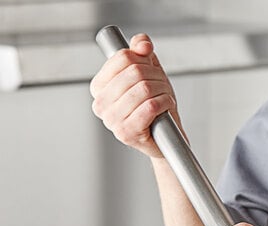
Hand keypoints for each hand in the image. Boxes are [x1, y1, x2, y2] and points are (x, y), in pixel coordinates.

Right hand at [90, 34, 180, 157]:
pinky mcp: (127, 133)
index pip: (122, 58)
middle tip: (163, 86)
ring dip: (163, 90)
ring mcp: (112, 120)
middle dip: (157, 76)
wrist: (166, 139)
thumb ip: (141, 51)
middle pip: (135, 72)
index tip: (151, 69)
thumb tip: (142, 44)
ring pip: (144, 89)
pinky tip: (167, 106)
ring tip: (165, 97)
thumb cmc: (155, 108)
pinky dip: (165, 102)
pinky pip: (150, 107)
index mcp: (99, 87)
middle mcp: (100, 104)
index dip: (144, 59)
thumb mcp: (148, 73)